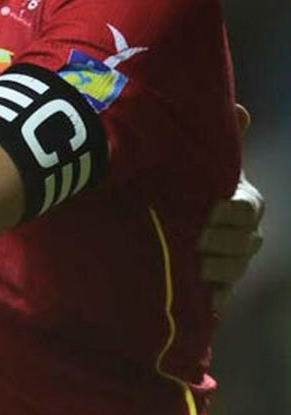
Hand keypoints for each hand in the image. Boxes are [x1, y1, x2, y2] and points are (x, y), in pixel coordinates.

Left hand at [197, 105, 264, 310]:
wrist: (165, 216)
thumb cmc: (190, 182)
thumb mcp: (200, 161)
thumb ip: (222, 139)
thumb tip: (241, 110)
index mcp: (244, 202)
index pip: (249, 208)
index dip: (233, 211)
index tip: (211, 211)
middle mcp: (245, 234)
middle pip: (246, 242)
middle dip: (224, 242)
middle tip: (198, 241)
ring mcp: (233, 261)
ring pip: (236, 269)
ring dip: (220, 271)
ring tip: (197, 267)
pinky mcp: (216, 285)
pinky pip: (222, 297)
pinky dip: (215, 301)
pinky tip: (206, 305)